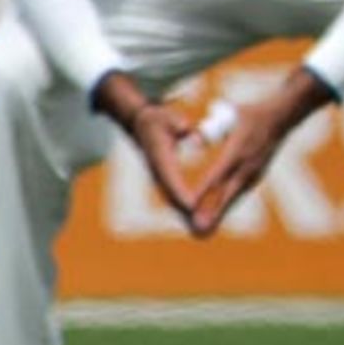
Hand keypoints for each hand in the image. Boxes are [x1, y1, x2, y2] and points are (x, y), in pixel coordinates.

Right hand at [130, 102, 200, 221]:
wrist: (141, 123)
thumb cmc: (157, 119)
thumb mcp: (167, 117)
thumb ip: (177, 123)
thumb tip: (187, 130)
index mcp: (161, 159)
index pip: (172, 180)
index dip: (181, 194)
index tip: (192, 207)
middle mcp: (159, 172)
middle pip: (172, 196)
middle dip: (186, 212)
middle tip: (202, 225)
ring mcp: (160, 177)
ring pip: (173, 198)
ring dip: (185, 213)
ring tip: (202, 227)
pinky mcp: (164, 177)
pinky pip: (174, 194)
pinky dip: (184, 205)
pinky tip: (197, 214)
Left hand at [187, 66, 333, 238]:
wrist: (281, 117)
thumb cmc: (252, 114)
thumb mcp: (230, 116)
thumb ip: (212, 129)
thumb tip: (195, 139)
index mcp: (237, 151)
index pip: (216, 175)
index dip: (203, 192)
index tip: (190, 206)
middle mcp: (246, 166)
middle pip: (225, 193)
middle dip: (211, 212)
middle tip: (197, 228)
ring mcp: (254, 172)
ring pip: (234, 196)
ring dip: (219, 212)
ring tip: (205, 229)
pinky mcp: (258, 174)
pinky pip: (240, 192)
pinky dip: (229, 203)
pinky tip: (220, 213)